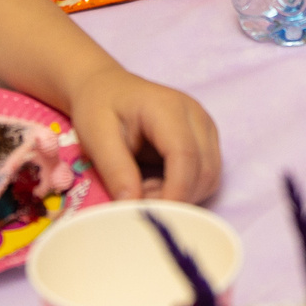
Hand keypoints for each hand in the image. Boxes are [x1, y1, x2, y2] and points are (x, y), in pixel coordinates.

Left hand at [62, 65, 221, 202]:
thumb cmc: (99, 108)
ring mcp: (205, 127)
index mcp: (168, 108)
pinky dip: (183, 189)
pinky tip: (154, 183)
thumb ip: (116, 171)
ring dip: (180, 195)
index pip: (185, 156)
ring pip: (210, 177)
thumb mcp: (96, 137)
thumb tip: (133, 208)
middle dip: (175, 197)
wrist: (107, 88)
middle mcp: (196, 116)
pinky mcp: (206, 140)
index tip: (154, 217)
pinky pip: (205, 175)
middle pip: (204, 170)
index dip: (175, 191)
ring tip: (142, 189)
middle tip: (136, 201)